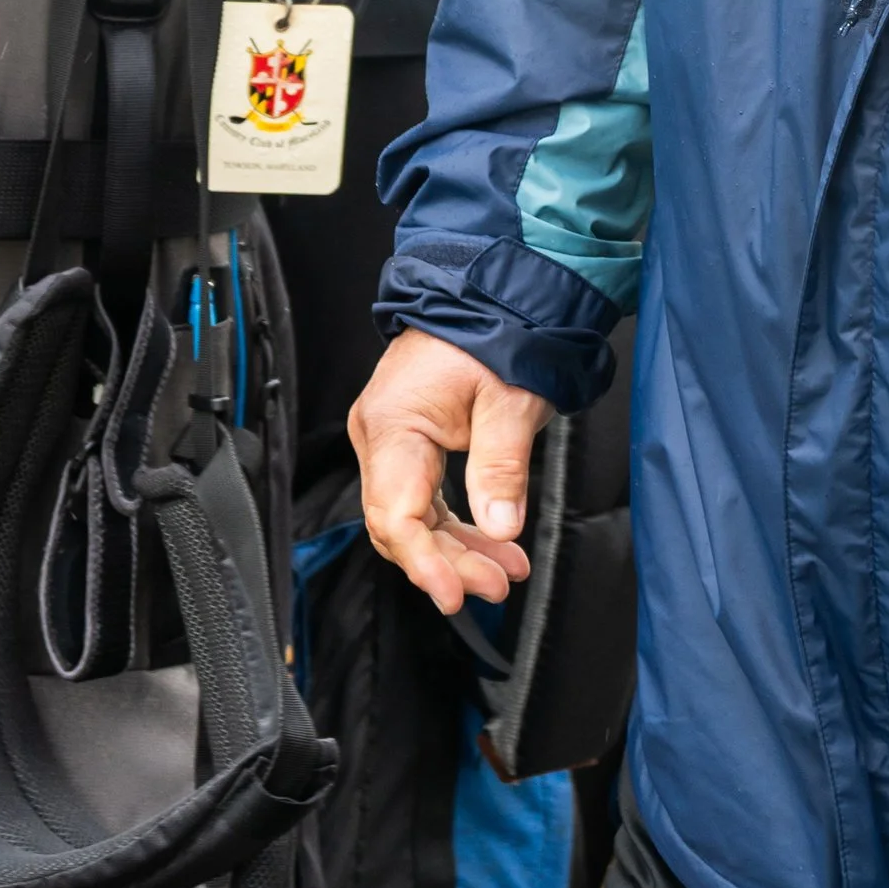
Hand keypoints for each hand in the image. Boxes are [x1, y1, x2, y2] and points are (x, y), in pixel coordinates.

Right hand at [350, 325, 546, 614]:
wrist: (485, 294)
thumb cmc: (493, 334)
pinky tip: (492, 545)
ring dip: (456, 550)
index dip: (426, 561)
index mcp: (393, 423)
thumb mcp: (509, 398)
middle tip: (497, 585)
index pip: (396, 513)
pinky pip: (423, 500)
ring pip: (412, 518)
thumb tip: (500, 529)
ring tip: (504, 572)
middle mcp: (379, 434)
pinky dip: (456, 526)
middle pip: (400, 523)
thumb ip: (502, 466)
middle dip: (448, 562)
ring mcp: (391, 440)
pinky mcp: (408, 444)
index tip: (456, 593)